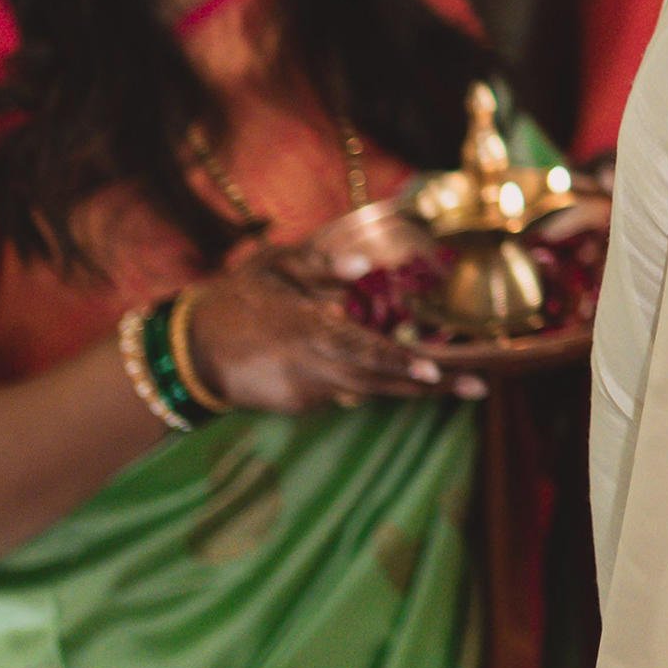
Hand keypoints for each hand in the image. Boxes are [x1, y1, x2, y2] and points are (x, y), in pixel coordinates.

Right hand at [183, 239, 479, 414]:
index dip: (397, 362)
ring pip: (370, 390)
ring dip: (416, 388)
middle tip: (480, 387)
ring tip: (468, 385)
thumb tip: (363, 266)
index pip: (360, 349)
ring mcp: (307, 392)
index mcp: (306, 330)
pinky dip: (374, 382)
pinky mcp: (302, 405)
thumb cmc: (239, 298)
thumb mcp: (275, 266)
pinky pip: (347, 390)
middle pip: (379, 380)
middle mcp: (311, 367)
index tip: (433, 370)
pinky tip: (402, 373)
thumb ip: (320, 263)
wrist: (187, 351)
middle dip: (431, 386)